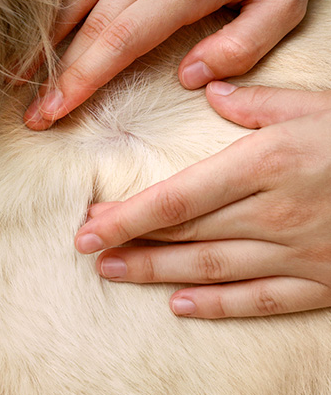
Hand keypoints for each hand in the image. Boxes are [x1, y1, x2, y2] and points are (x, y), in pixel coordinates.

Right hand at [25, 0, 330, 129]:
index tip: (53, 111)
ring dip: (41, 32)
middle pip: (86, 19)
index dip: (80, 79)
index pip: (120, 39)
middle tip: (29, 108)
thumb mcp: (287, 2)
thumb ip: (243, 47)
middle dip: (52, 70)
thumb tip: (189, 78)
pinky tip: (34, 17)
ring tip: (16, 69)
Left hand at [75, 82, 330, 317]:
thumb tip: (207, 88)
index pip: (177, 199)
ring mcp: (299, 254)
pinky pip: (262, 300)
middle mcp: (274, 215)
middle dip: (130, 244)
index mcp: (266, 166)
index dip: (127, 217)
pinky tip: (181, 307)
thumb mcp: (318, 107)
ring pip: (212, 270)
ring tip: (114, 273)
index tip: (86, 225)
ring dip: (158, 275)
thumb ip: (256, 103)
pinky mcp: (323, 283)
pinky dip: (219, 306)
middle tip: (86, 249)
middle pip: (185, 237)